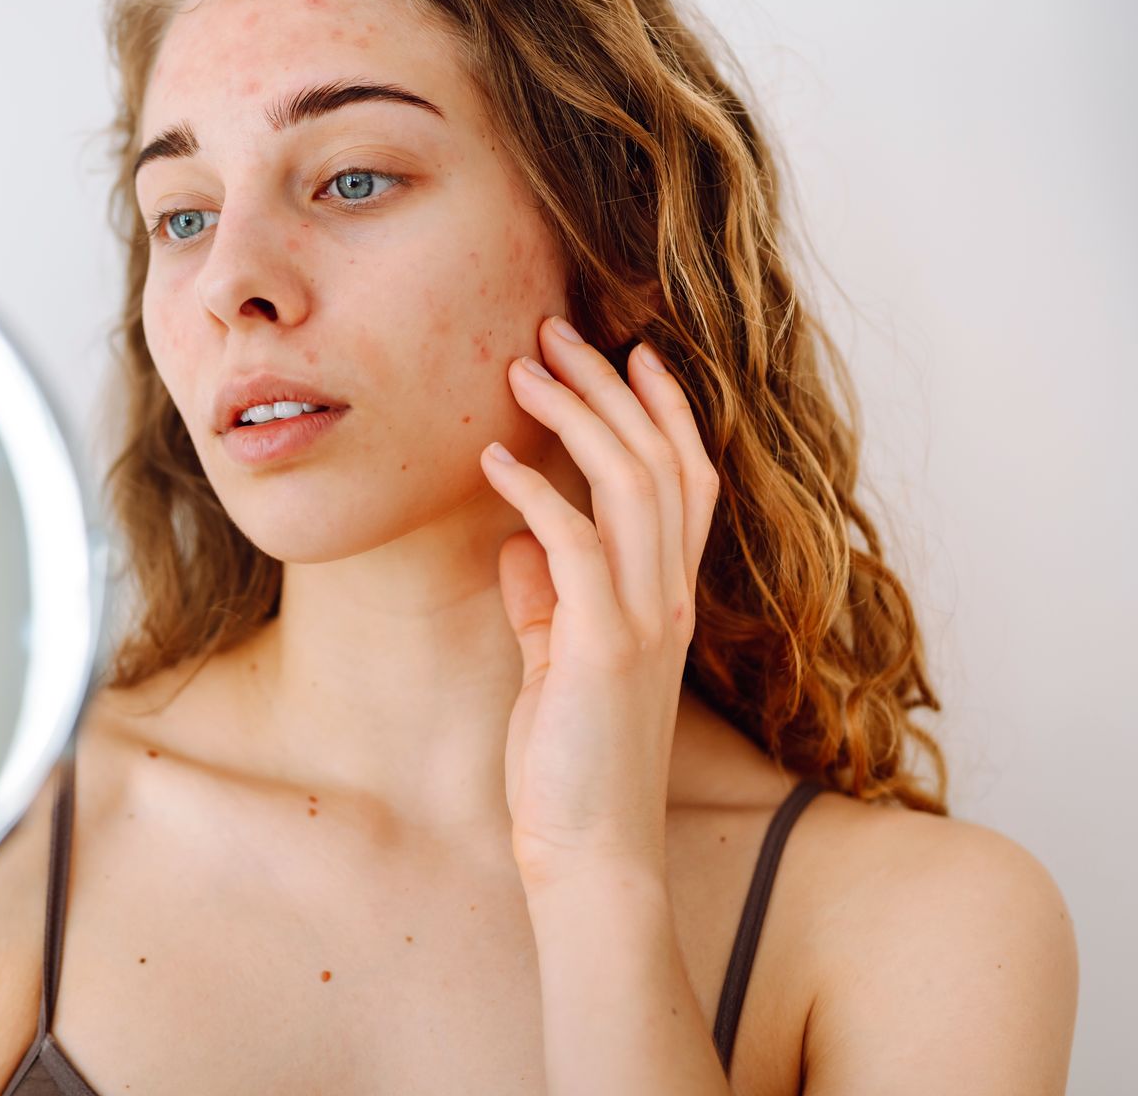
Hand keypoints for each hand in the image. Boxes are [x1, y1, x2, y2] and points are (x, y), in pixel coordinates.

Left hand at [479, 314, 719, 892]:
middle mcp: (670, 599)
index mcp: (667, 598)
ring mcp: (644, 621)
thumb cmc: (570, 760)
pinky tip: (494, 460)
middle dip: (610, 386)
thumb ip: (547, 599)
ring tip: (523, 368)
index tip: (630, 350)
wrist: (588, 851)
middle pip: (658, 461)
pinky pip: (572, 546)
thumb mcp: (558, 661)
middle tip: (558, 329)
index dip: (665, 408)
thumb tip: (518, 540)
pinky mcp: (602, 648)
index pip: (687, 478)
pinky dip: (535, 494)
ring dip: (574, 417)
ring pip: (629, 486)